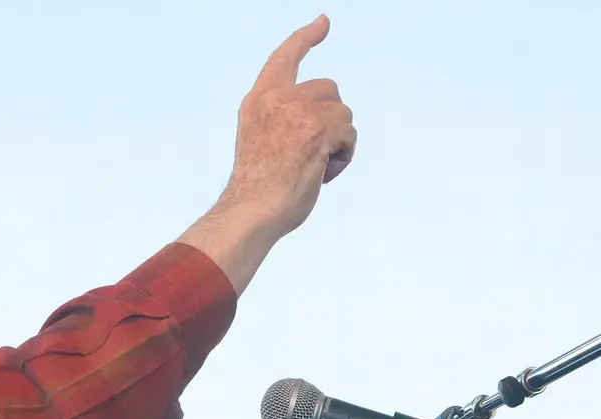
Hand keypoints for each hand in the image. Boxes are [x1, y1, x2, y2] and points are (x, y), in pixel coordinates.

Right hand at [177, 15, 355, 294]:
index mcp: (258, 100)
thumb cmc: (257, 192)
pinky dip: (344, 157)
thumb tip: (323, 125)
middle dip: (332, 120)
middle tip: (315, 155)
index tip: (323, 23)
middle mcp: (276, 98)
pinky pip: (349, 135)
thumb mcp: (261, 143)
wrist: (251, 212)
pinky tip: (324, 175)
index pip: (285, 57)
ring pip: (342, 113)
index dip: (306, 38)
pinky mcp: (317, 128)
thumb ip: (282, 122)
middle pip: (329, 89)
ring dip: (338, 143)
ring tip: (316, 168)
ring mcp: (297, 111)